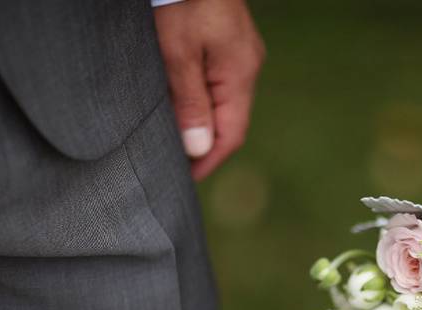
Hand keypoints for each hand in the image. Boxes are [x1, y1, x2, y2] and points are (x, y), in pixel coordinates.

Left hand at [155, 0, 264, 180]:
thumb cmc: (180, 1)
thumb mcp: (176, 54)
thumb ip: (189, 103)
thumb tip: (198, 148)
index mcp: (240, 75)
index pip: (230, 135)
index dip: (209, 160)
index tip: (186, 179)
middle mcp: (247, 67)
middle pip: (229, 121)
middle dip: (204, 145)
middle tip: (176, 164)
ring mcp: (240, 54)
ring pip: (222, 102)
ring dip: (200, 122)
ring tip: (173, 138)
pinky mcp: (228, 43)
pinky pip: (217, 83)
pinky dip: (199, 100)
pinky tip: (180, 104)